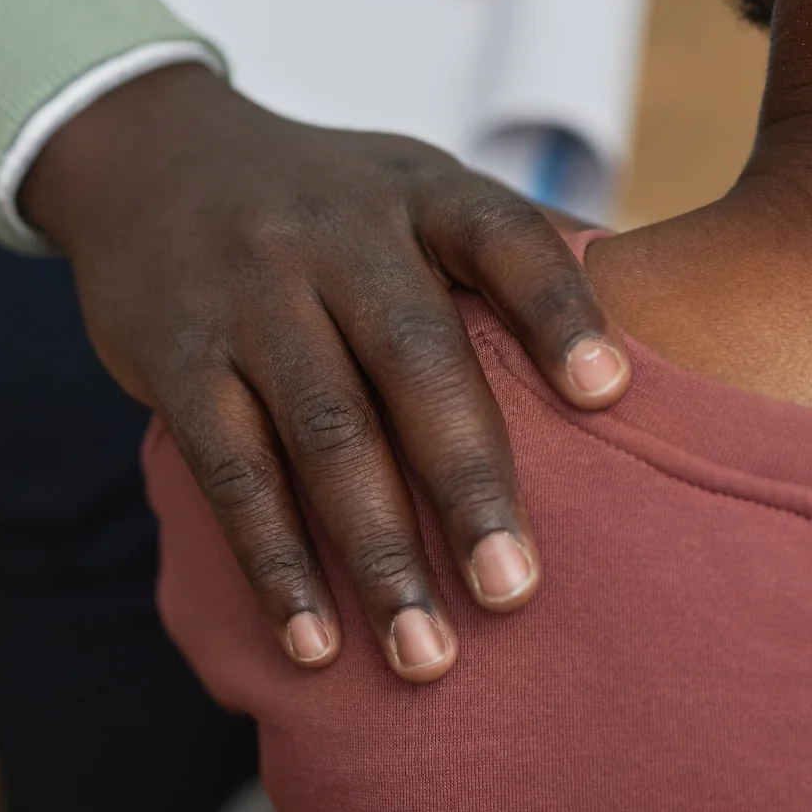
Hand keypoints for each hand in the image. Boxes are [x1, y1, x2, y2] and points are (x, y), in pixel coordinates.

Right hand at [21, 65, 631, 682]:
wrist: (150, 156)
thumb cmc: (327, 204)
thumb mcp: (417, 189)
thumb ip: (517, 255)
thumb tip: (662, 343)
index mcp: (420, 192)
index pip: (503, 238)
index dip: (560, 310)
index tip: (611, 393)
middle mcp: (337, 233)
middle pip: (415, 359)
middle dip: (469, 483)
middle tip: (513, 594)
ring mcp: (250, 292)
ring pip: (324, 432)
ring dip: (377, 552)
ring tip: (424, 655)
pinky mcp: (176, 354)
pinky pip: (232, 470)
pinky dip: (275, 562)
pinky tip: (315, 640)